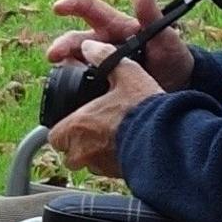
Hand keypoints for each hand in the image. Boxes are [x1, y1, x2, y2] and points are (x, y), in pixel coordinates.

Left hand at [45, 49, 160, 179]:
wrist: (168, 138)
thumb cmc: (144, 108)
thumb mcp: (127, 74)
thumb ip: (104, 58)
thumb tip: (89, 46)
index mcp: (78, 126)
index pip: (54, 136)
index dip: (62, 128)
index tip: (74, 120)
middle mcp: (83, 151)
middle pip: (68, 154)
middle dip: (75, 144)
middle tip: (91, 129)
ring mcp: (99, 166)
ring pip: (86, 164)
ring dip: (92, 154)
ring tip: (110, 137)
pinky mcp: (116, 176)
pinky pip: (105, 170)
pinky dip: (110, 161)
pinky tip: (124, 146)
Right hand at [49, 0, 193, 88]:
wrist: (179, 88)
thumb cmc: (172, 57)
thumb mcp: (165, 36)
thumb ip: (151, 13)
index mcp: (114, 26)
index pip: (89, 9)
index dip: (72, 4)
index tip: (58, 8)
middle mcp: (101, 44)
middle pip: (75, 40)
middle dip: (62, 45)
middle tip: (55, 55)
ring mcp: (98, 65)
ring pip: (72, 62)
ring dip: (64, 66)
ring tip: (64, 76)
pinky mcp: (98, 87)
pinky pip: (78, 85)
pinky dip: (70, 87)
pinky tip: (70, 93)